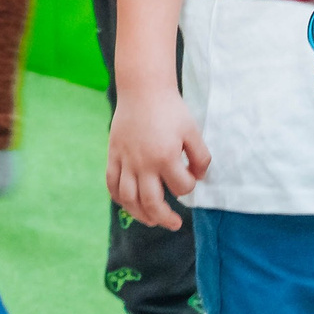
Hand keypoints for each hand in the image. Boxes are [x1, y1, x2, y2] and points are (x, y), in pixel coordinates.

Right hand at [106, 86, 208, 229]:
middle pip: (152, 203)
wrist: (143, 89)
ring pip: (129, 199)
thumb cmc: (171, 109)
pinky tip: (129, 203)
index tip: (191, 178)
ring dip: (140, 214)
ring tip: (151, 220)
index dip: (189, 186)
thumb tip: (199, 178)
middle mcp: (143, 164)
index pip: (181, 187)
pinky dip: (119, 198)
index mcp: (166, 157)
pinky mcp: (113, 155)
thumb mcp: (193, 130)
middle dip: (164, 218)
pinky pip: (112, 184)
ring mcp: (125, 161)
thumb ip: (201, 157)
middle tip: (175, 224)